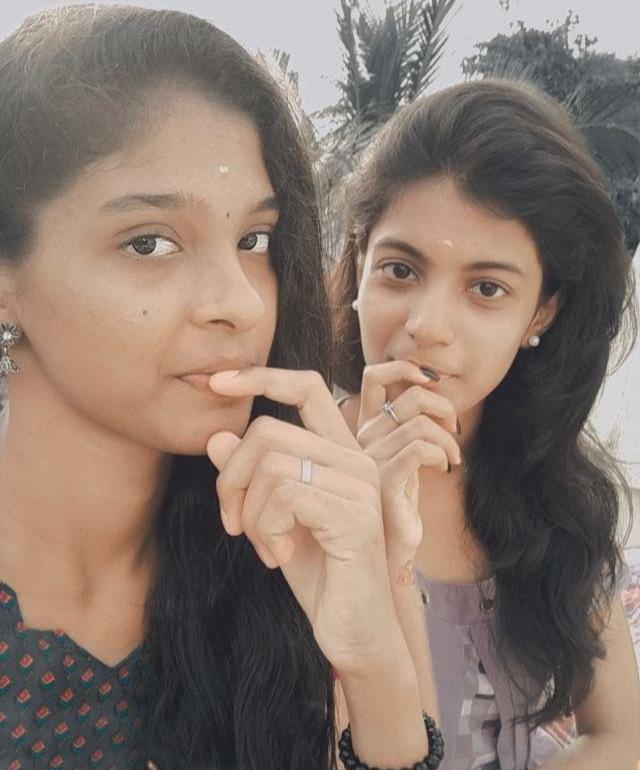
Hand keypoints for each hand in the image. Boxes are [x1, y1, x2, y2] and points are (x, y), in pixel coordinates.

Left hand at [207, 367, 406, 674]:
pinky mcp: (354, 514)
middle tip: (234, 523)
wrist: (355, 632)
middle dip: (232, 479)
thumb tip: (218, 437)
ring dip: (249, 513)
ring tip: (264, 546)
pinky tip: (279, 556)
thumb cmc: (318, 573)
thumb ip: (251, 478)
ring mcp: (359, 484)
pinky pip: (283, 496)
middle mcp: (356, 459)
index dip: (260, 377)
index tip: (215, 381)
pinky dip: (265, 528)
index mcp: (339, 453)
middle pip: (267, 431)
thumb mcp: (272, 520)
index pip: (306, 388)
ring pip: (270, 465)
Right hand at [356, 361, 461, 564]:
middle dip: (443, 406)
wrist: (392, 546)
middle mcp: (362, 437)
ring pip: (420, 425)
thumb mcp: (406, 455)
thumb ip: (411, 424)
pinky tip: (444, 468)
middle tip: (453, 429)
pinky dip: (442, 453)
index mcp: (366, 426)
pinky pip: (420, 448)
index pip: (374, 376)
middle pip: (409, 397)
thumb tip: (434, 390)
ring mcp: (369, 458)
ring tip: (453, 457)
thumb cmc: (402, 500)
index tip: (431, 381)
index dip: (404, 367)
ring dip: (448, 438)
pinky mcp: (384, 479)